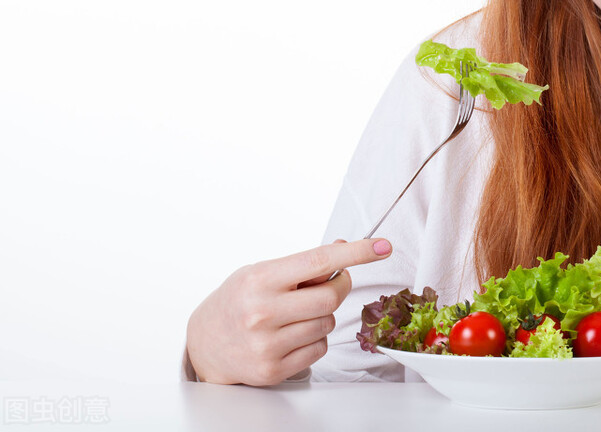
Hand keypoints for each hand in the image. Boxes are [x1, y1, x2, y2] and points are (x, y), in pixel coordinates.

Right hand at [186, 237, 391, 385]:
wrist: (204, 343)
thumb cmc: (238, 301)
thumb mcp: (262, 272)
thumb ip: (302, 264)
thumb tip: (343, 248)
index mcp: (260, 280)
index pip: (319, 261)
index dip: (355, 253)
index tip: (381, 246)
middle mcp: (262, 312)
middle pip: (331, 296)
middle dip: (339, 287)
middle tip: (330, 284)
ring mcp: (267, 344)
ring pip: (328, 323)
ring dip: (323, 315)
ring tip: (298, 313)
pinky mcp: (273, 369)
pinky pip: (319, 348)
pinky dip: (315, 339)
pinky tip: (292, 335)